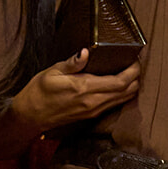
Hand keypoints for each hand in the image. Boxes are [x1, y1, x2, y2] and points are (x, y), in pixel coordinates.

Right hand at [13, 48, 140, 135]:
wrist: (31, 117)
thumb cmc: (39, 92)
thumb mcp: (52, 72)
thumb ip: (72, 63)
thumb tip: (85, 51)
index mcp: (85, 89)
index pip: (120, 81)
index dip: (133, 71)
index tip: (136, 59)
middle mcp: (93, 102)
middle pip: (127, 91)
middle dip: (136, 77)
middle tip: (135, 63)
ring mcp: (94, 111)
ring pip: (124, 99)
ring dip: (131, 86)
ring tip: (130, 71)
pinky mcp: (92, 115)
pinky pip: (114, 104)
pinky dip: (122, 94)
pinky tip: (119, 84)